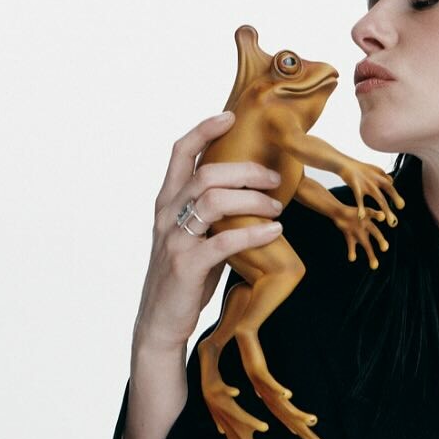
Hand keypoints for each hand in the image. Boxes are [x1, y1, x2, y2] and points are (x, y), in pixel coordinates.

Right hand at [134, 112, 285, 353]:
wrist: (160, 321)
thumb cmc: (184, 277)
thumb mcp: (193, 236)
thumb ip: (210, 213)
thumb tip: (249, 191)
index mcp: (166, 203)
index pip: (179, 153)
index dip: (204, 130)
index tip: (230, 117)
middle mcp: (166, 215)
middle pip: (206, 173)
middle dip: (245, 170)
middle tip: (274, 179)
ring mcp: (174, 239)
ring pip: (213, 201)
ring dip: (252, 200)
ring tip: (277, 208)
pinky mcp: (187, 265)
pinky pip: (224, 241)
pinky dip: (254, 233)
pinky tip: (274, 231)